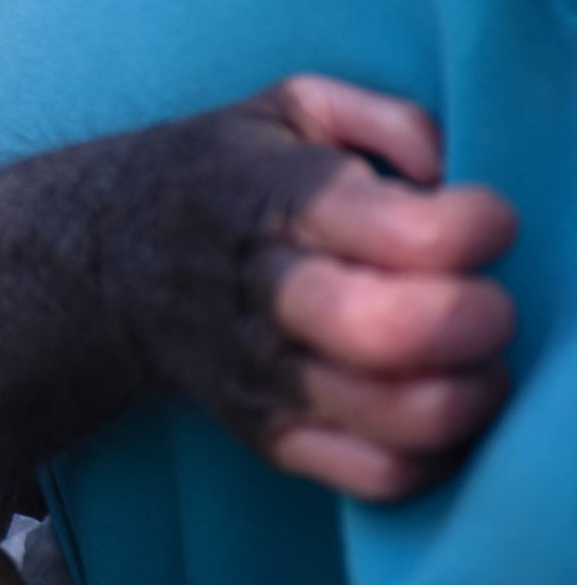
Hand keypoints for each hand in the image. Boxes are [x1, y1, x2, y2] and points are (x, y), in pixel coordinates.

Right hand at [248, 76, 517, 498]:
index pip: (407, 232)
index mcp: (275, 199)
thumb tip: (450, 176)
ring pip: (398, 415)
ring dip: (470, 391)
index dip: (478, 225)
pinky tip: (440, 401)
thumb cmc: (224, 178)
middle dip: (477, 317)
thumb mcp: (288, 109)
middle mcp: (265, 291)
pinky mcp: (267, 434)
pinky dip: (440, 453)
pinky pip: (379, 475)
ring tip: (473, 357)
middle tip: (484, 298)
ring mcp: (263, 374)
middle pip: (394, 331)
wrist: (100, 261)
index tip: (485, 217)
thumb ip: (387, 120)